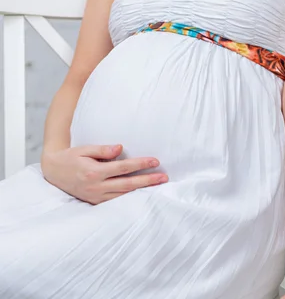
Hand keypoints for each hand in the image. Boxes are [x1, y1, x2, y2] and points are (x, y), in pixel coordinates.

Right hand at [41, 144, 167, 203]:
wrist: (54, 172)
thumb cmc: (71, 157)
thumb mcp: (85, 149)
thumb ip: (103, 149)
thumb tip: (120, 148)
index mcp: (95, 172)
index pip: (123, 168)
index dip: (141, 164)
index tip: (155, 161)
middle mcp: (97, 186)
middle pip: (128, 184)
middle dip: (148, 181)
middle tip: (164, 178)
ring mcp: (96, 197)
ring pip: (124, 195)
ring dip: (142, 191)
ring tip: (158, 187)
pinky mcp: (96, 202)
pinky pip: (116, 202)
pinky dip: (130, 199)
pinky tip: (142, 195)